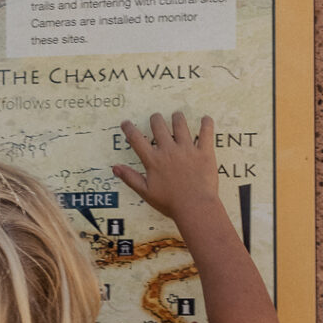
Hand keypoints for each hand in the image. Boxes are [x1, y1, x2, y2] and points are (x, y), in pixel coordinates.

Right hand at [113, 110, 221, 224]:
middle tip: (155, 118)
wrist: (195, 207)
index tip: (126, 123)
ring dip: (177, 118)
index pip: (137, 140)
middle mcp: (169, 150)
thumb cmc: (170, 203)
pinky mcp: (204, 152)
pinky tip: (205, 119)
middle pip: (159, 126)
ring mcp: (187, 150)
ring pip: (181, 125)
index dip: (129, 129)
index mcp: (154, 160)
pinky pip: (206, 133)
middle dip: (155, 119)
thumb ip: (130, 178)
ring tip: (177, 115)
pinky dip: (206, 123)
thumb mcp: (146, 192)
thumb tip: (115, 168)